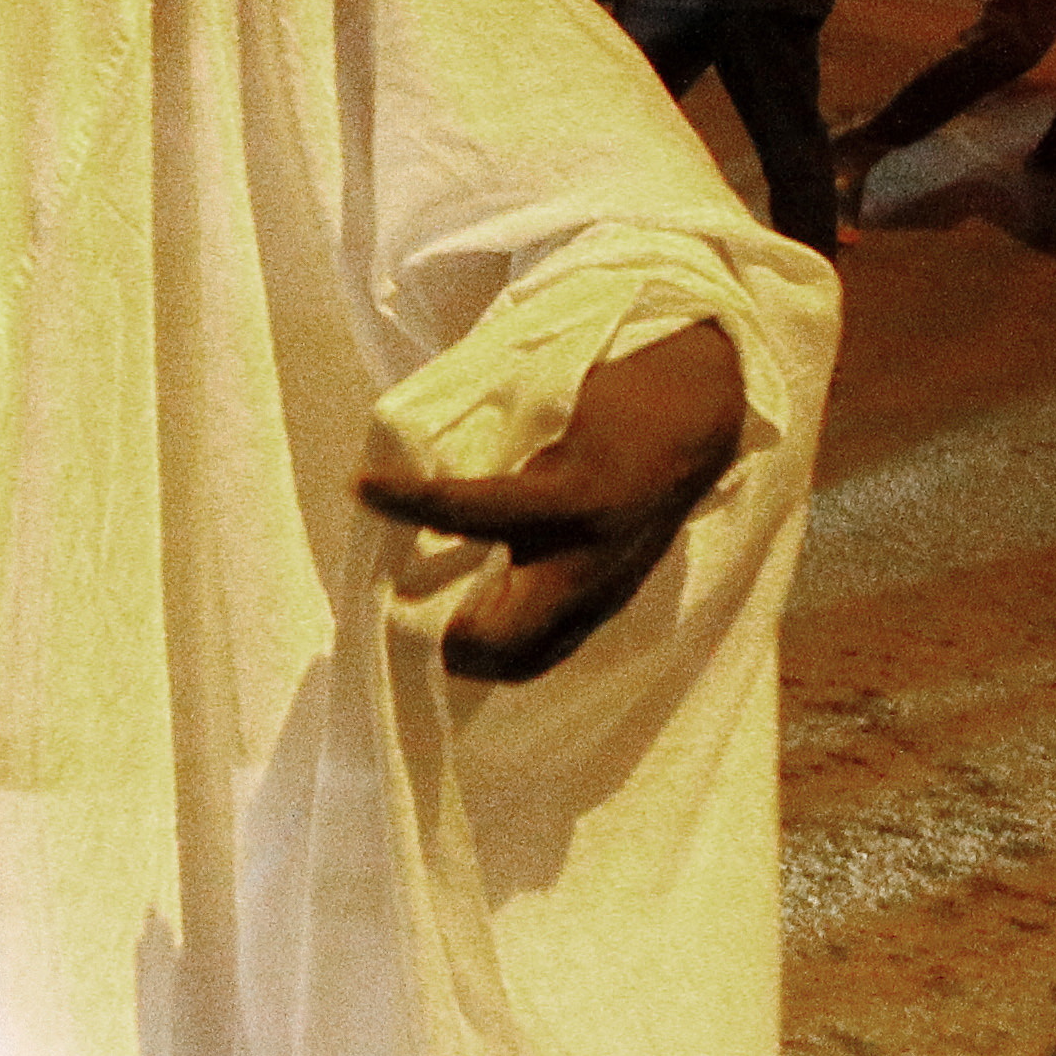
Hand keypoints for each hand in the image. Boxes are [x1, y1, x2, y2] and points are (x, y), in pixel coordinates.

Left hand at [356, 319, 746, 682]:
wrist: (695, 417)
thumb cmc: (613, 398)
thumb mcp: (548, 401)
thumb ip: (488, 435)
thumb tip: (410, 447)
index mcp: (571, 499)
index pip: (471, 511)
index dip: (409, 500)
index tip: (360, 485)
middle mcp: (589, 558)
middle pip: (504, 641)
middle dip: (453, 639)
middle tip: (406, 605)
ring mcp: (605, 590)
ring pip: (527, 658)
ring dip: (477, 649)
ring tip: (439, 618)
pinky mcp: (612, 601)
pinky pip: (551, 645)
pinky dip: (510, 640)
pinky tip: (479, 615)